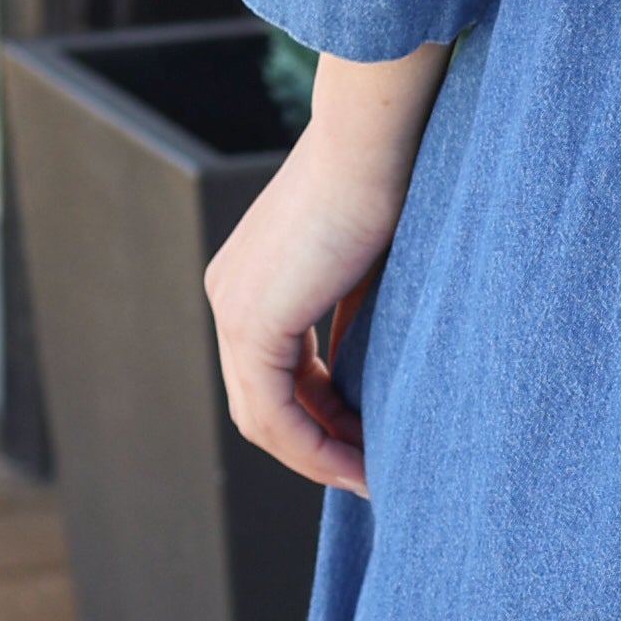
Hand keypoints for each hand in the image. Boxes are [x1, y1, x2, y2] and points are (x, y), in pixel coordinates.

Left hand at [203, 44, 447, 495]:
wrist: (376, 140)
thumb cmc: (392, 182)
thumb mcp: (369, 266)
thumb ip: (355, 320)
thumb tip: (371, 378)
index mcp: (250, 277)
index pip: (274, 372)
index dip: (320, 419)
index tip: (371, 442)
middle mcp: (229, 294)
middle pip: (262, 402)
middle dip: (317, 446)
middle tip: (371, 473)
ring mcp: (233, 308)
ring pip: (264, 419)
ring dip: (318, 458)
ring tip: (370, 479)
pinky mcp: (252, 323)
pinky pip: (275, 415)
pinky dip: (315, 449)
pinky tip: (359, 466)